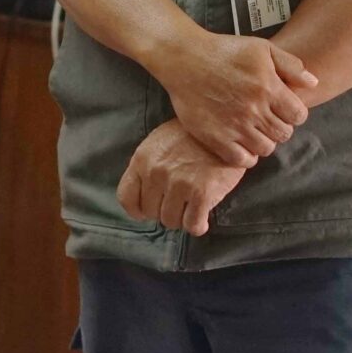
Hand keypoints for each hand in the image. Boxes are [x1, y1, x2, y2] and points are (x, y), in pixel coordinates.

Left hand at [117, 121, 247, 236]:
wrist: (224, 127)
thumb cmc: (192, 135)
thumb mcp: (160, 141)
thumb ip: (148, 166)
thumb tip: (144, 195)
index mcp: (142, 159)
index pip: (126, 198)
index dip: (138, 210)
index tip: (148, 211)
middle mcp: (156, 173)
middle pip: (151, 212)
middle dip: (164, 211)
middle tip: (179, 203)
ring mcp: (178, 184)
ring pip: (171, 221)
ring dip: (181, 218)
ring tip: (191, 206)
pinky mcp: (202, 194)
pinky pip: (192, 225)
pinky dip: (198, 225)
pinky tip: (203, 218)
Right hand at [152, 29, 317, 167]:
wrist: (185, 59)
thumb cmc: (224, 50)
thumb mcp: (262, 48)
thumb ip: (290, 65)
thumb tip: (313, 82)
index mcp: (268, 87)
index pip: (298, 116)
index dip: (294, 113)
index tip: (283, 109)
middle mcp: (254, 109)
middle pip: (284, 134)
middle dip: (279, 127)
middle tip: (267, 119)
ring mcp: (235, 126)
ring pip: (265, 149)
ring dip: (263, 141)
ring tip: (254, 130)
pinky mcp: (216, 138)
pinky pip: (242, 160)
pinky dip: (246, 156)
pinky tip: (241, 143)